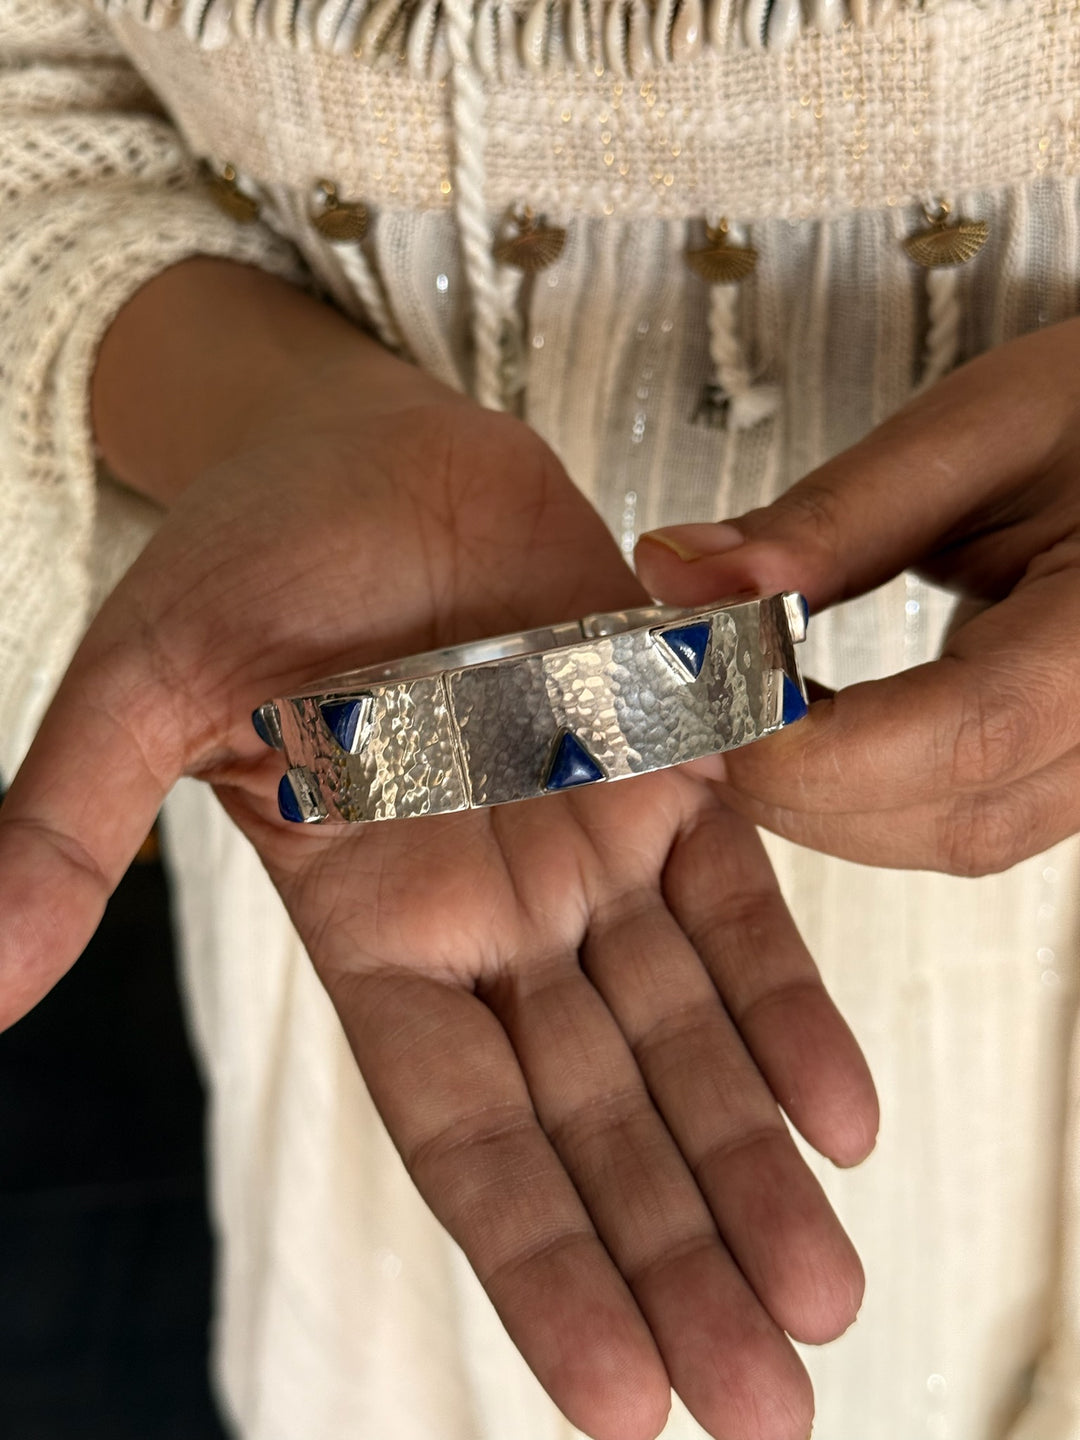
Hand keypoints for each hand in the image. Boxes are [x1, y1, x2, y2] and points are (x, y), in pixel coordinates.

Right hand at [1, 298, 875, 1439]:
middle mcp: (493, 920)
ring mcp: (588, 849)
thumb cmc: (242, 564)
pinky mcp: (666, 766)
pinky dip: (792, 1004)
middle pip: (596, 1123)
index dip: (538, 1259)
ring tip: (823, 1300)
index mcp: (374, 931)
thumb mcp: (142, 692)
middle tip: (765, 1405)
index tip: (617, 1397)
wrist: (358, 451)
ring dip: (754, 1165)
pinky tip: (845, 1118)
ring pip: (684, 1038)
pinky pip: (741, 904)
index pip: (461, 1133)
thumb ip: (70, 828)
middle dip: (676, 1259)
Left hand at [636, 316, 1079, 877]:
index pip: (965, 731)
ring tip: (738, 709)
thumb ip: (824, 522)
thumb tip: (674, 576)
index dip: (812, 741)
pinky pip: (965, 821)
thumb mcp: (970, 437)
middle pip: (948, 815)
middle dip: (792, 779)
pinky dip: (864, 794)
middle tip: (689, 704)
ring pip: (952, 839)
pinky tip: (805, 726)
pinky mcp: (1075, 772)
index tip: (698, 696)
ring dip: (821, 797)